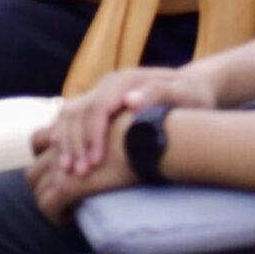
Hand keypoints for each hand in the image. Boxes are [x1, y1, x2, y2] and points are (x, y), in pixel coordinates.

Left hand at [26, 108, 138, 222]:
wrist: (151, 141)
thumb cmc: (146, 134)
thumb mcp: (121, 125)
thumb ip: (107, 134)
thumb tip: (111, 142)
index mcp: (67, 129)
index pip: (40, 140)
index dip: (43, 157)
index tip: (59, 170)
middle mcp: (60, 144)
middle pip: (33, 166)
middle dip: (40, 183)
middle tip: (57, 195)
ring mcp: (61, 164)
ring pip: (36, 186)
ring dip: (46, 199)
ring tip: (64, 210)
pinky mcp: (69, 184)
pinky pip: (49, 204)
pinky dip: (55, 214)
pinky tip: (70, 220)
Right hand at [38, 65, 221, 176]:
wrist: (192, 87)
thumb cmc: (192, 96)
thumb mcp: (183, 94)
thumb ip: (157, 94)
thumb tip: (129, 102)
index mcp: (125, 80)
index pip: (98, 108)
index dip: (93, 135)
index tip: (96, 163)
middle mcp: (108, 84)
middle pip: (79, 112)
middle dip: (76, 144)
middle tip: (79, 173)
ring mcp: (102, 92)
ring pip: (70, 114)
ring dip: (66, 141)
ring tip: (67, 169)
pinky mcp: (100, 102)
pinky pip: (72, 117)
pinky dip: (64, 135)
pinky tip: (62, 154)